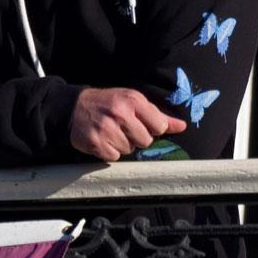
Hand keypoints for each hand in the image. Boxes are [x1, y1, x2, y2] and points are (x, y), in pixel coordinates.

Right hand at [69, 87, 186, 161]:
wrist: (75, 107)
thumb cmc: (110, 103)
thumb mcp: (133, 101)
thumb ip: (158, 115)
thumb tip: (182, 127)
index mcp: (133, 100)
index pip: (159, 126)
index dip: (152, 129)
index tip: (141, 124)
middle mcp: (120, 113)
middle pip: (145, 141)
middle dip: (136, 137)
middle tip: (124, 128)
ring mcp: (106, 129)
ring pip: (129, 150)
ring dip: (122, 145)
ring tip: (111, 132)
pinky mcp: (95, 143)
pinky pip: (114, 156)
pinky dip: (109, 151)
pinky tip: (103, 139)